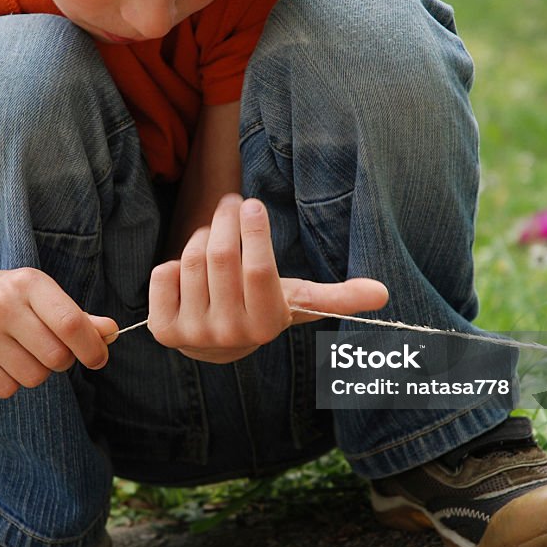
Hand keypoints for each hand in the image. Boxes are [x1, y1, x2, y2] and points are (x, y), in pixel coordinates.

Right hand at [0, 266, 117, 397]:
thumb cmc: (13, 301)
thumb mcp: (45, 298)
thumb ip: (80, 318)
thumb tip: (111, 332)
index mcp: (28, 283)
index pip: (71, 324)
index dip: (92, 348)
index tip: (97, 358)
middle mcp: (0, 304)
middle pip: (56, 357)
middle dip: (62, 361)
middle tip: (49, 350)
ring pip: (33, 378)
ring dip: (36, 373)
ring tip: (21, 353)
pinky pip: (6, 389)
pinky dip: (10, 382)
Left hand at [148, 194, 388, 363]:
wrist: (215, 343)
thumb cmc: (262, 304)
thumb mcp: (297, 300)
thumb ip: (337, 295)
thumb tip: (383, 293)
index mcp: (267, 326)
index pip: (258, 271)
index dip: (255, 233)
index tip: (254, 205)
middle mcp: (230, 335)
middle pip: (221, 257)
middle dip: (225, 220)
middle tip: (232, 203)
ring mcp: (193, 335)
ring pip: (192, 260)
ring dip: (202, 236)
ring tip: (214, 233)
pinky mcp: (163, 329)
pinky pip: (164, 274)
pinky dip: (175, 261)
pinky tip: (190, 269)